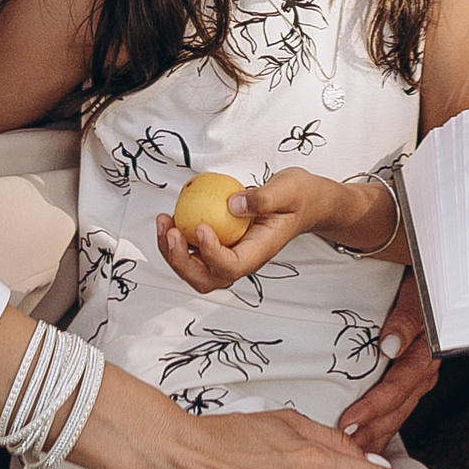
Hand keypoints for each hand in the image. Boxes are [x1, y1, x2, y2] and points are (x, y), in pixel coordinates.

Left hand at [156, 168, 354, 293]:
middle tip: (171, 232)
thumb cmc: (299, 197)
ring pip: (195, 269)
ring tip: (164, 223)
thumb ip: (263, 198)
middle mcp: (241, 259)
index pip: (231, 266)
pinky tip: (170, 218)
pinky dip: (176, 239)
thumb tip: (233, 204)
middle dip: (181, 262)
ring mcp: (229, 254)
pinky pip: (192, 251)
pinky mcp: (219, 243)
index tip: (201, 226)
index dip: (211, 253)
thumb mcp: (288, 189)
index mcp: (259, 252)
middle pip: (206, 279)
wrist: (305, 202)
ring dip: (172, 252)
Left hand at [336, 272, 437, 450]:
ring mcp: (418, 380)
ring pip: (397, 417)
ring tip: (352, 456)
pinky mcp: (411, 382)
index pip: (396, 388)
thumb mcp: (415, 296)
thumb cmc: (422, 286)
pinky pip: (397, 412)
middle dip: (370, 433)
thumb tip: (391, 343)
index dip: (373, 407)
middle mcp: (423, 371)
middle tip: (344, 452)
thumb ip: (405, 321)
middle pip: (396, 411)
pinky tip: (368, 445)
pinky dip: (381, 431)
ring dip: (375, 437)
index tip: (349, 420)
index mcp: (425, 354)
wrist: (436, 282)